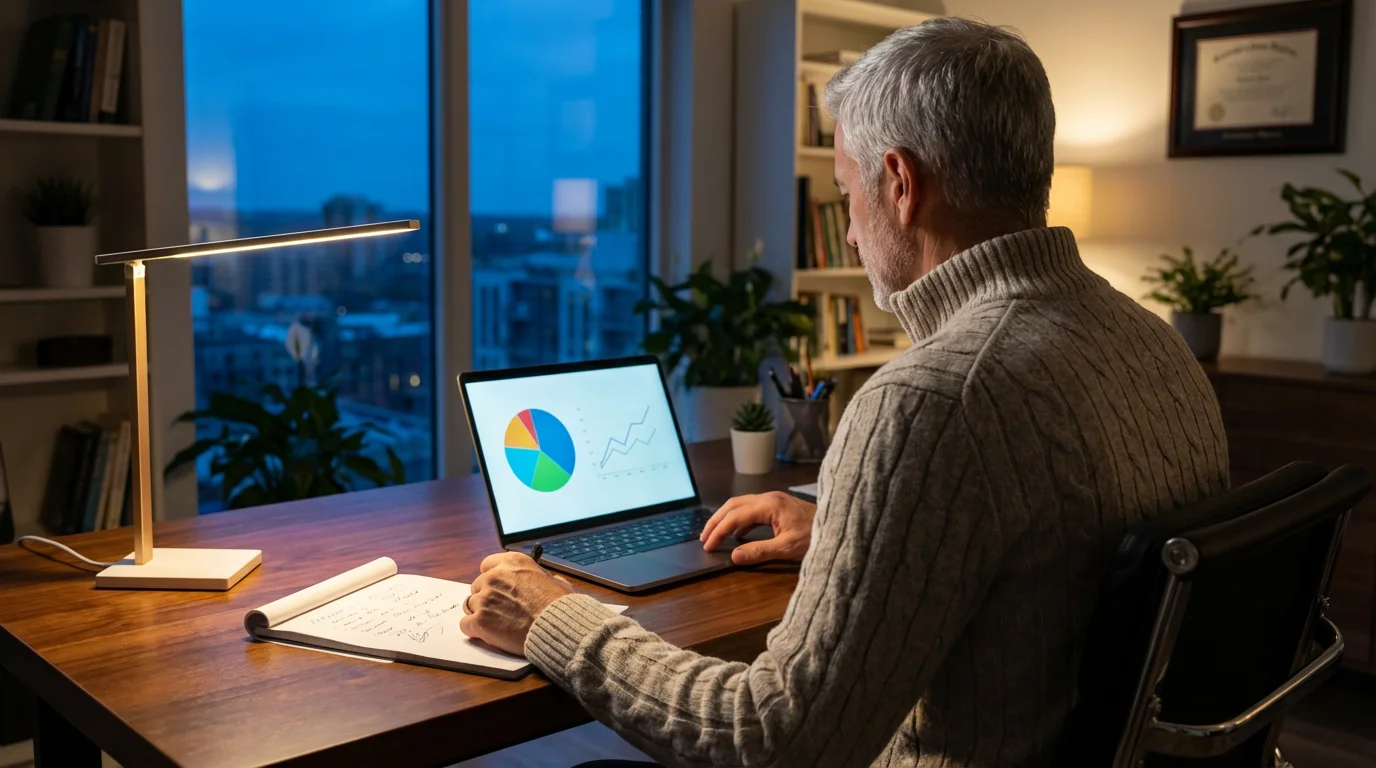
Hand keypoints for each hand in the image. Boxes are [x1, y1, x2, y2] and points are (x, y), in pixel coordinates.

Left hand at [459, 552, 573, 654]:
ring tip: (497, 624)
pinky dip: (474, 630)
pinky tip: (487, 634)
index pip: (487, 565)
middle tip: (500, 611)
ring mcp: (485, 598)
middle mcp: (494, 576)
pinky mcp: (479, 620)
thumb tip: (549, 581)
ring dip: (481, 614)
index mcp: (512, 562)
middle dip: (486, 598)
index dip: (491, 579)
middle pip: (477, 586)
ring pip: (470, 605)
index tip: (496, 589)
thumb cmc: (559, 606)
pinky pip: (465, 624)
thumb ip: (544, 579)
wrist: (556, 626)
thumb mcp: (557, 582)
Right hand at [699, 491, 815, 564]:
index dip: (718, 531)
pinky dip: (740, 521)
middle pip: (733, 505)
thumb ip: (759, 552)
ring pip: (741, 505)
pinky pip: (752, 510)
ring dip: (727, 519)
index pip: (734, 516)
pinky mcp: (779, 505)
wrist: (840, 526)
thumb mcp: (787, 548)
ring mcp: (774, 500)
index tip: (707, 545)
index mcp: (769, 505)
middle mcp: (769, 497)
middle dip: (716, 521)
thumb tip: (734, 556)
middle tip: (704, 537)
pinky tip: (739, 535)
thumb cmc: (817, 537)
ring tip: (715, 535)